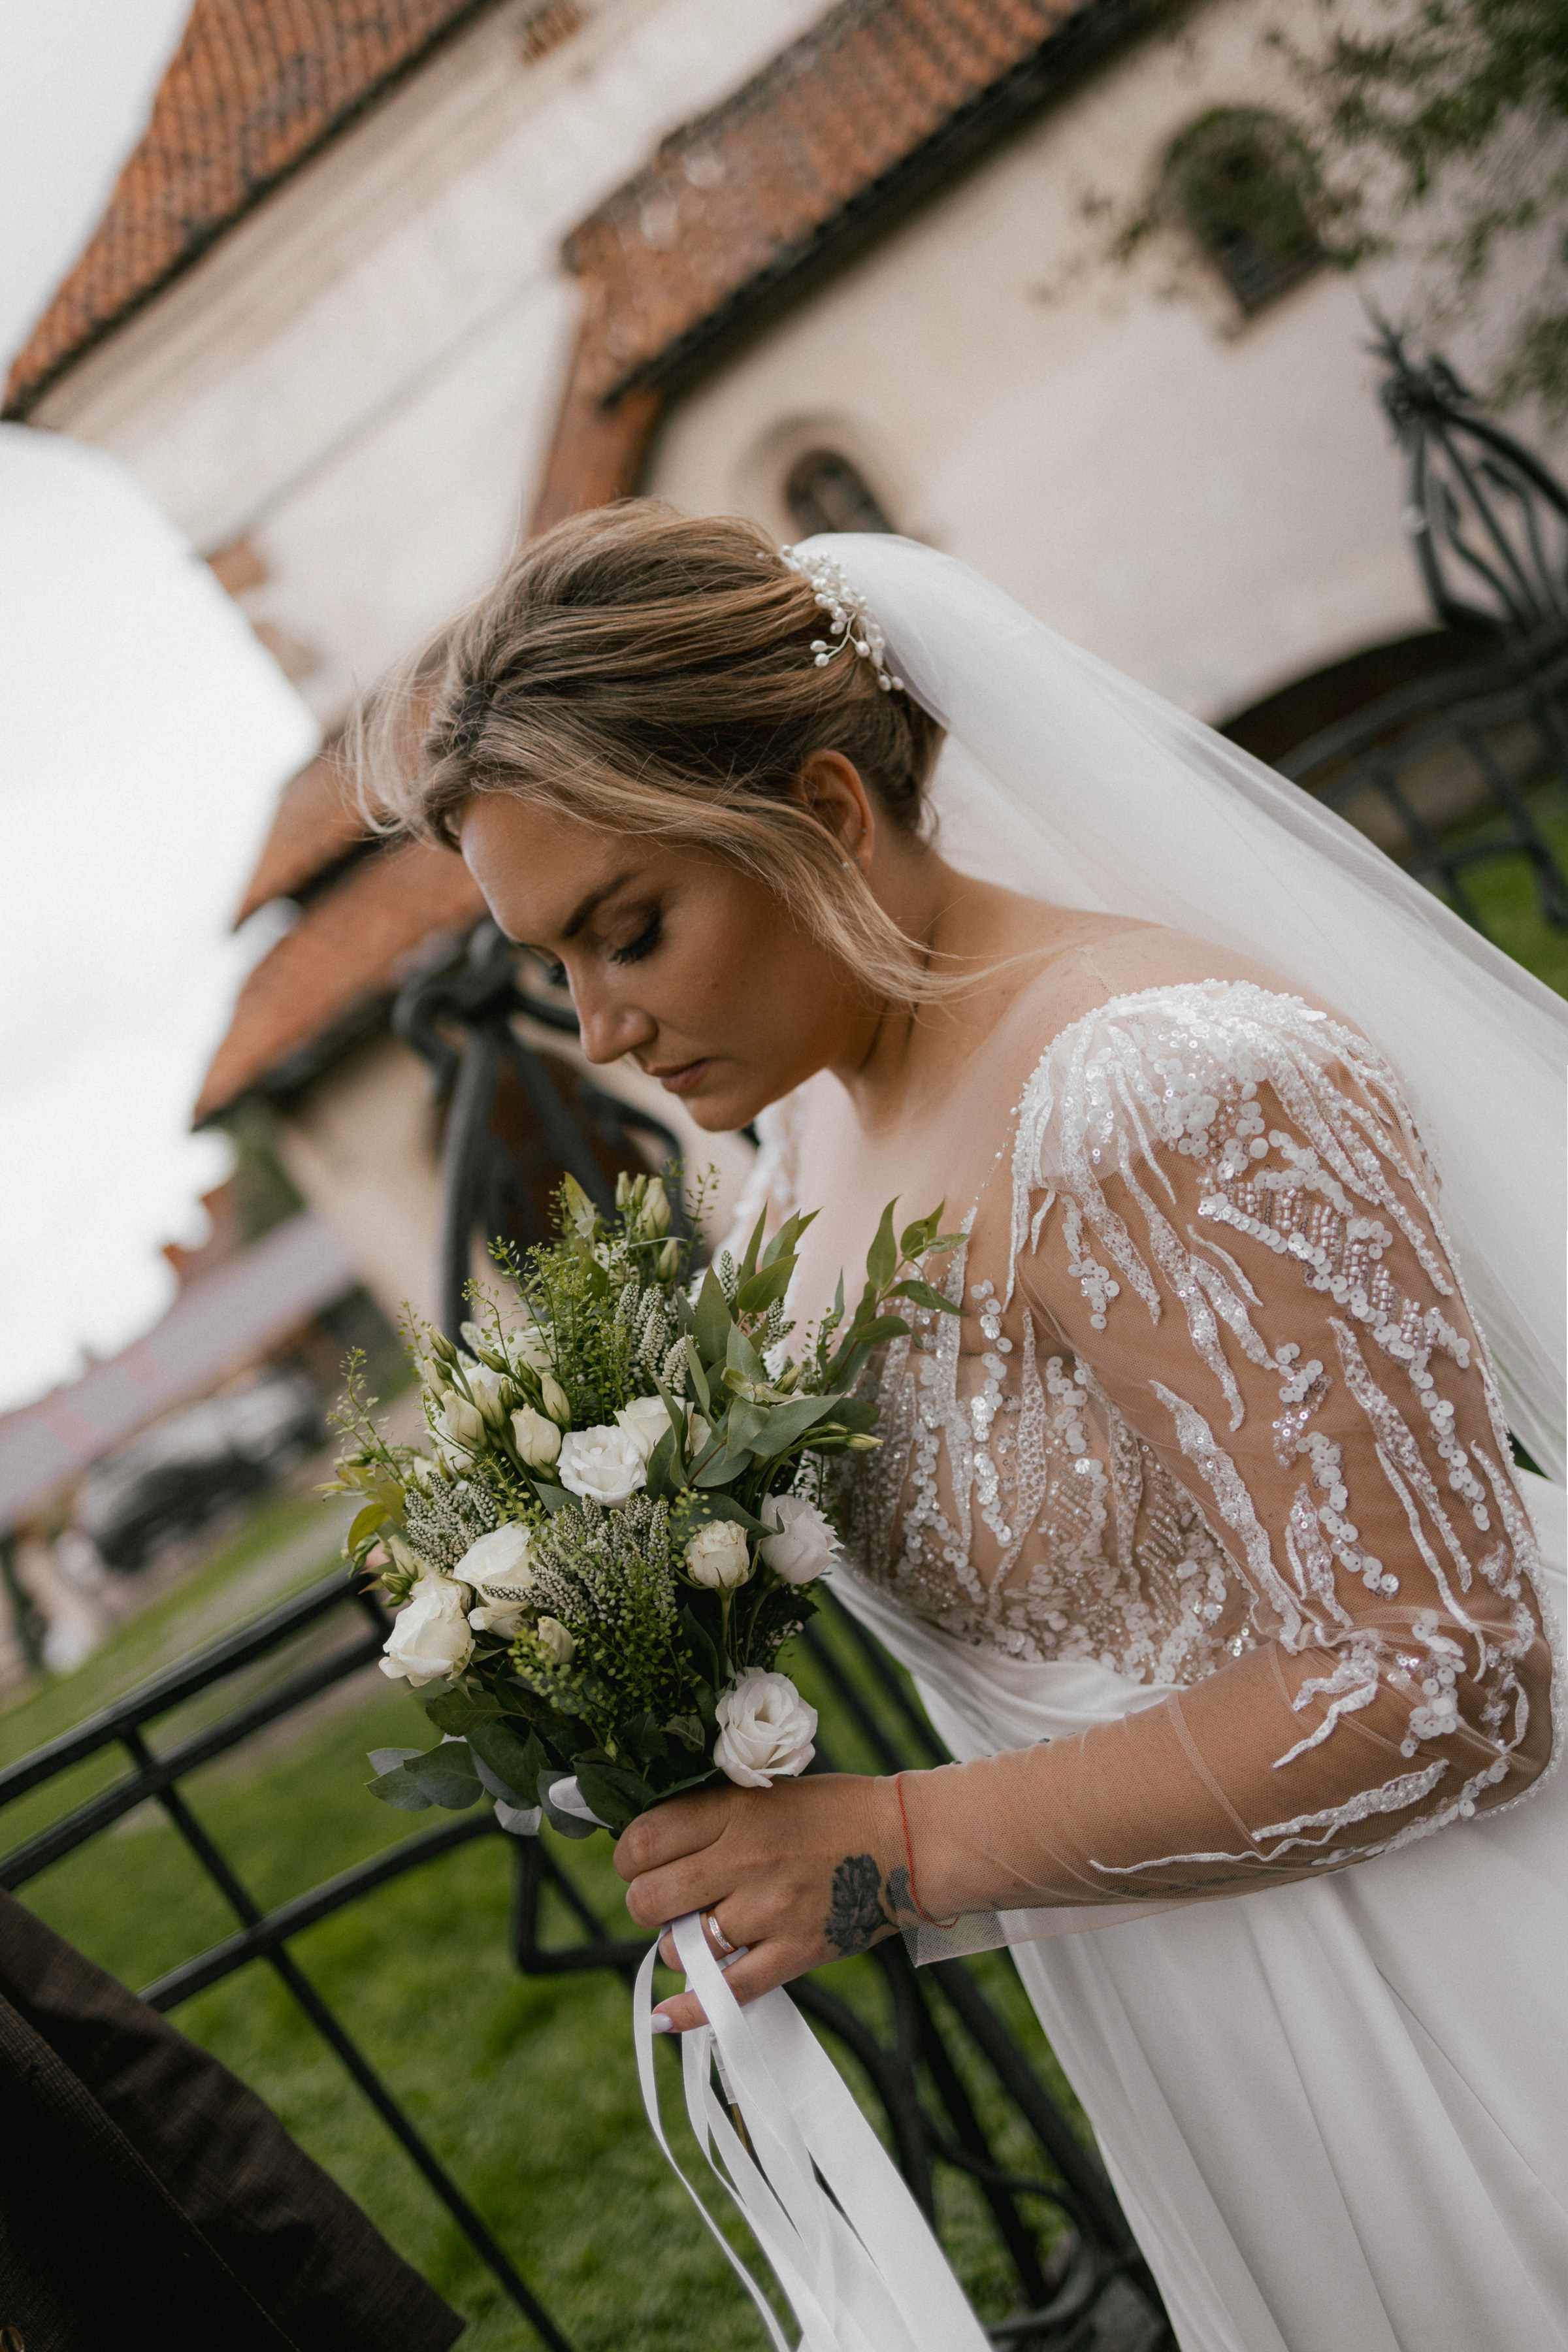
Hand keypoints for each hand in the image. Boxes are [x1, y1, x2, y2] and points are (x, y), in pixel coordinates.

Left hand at [614, 1772, 913, 2031]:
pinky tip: (663, 2017)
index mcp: (735, 1811)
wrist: (906, 1842)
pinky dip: (690, 2010)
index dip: (629, 1856)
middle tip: (666, 1899)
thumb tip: (652, 1846)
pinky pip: (726, 1993)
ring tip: (701, 1932)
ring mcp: (769, 1912)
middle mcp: (744, 1861)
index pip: (644, 1840)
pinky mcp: (793, 1954)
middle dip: (645, 1903)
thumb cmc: (834, 1811)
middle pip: (649, 1899)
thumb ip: (712, 1816)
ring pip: (682, 1947)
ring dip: (679, 1945)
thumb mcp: (766, 1793)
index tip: (639, 1860)